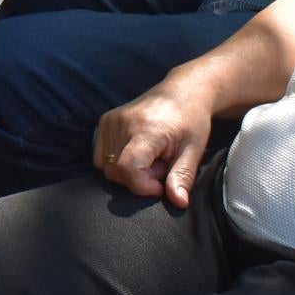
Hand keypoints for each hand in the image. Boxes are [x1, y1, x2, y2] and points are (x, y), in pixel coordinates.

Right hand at [94, 81, 214, 206]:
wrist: (183, 91)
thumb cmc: (191, 120)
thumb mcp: (194, 149)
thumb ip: (183, 176)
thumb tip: (179, 202)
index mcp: (147, 129)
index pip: (128, 169)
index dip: (143, 186)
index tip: (161, 184)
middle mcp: (123, 123)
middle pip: (115, 171)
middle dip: (138, 179)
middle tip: (160, 166)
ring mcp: (111, 120)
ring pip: (107, 166)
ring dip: (128, 170)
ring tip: (151, 157)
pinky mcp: (105, 121)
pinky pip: (101, 156)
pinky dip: (117, 161)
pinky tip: (138, 151)